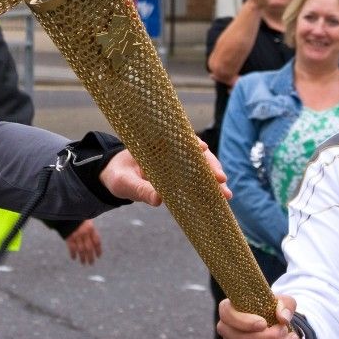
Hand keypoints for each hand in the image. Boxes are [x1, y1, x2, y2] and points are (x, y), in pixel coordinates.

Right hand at [64, 220, 101, 264]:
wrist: (67, 213)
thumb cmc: (79, 217)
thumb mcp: (88, 221)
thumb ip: (91, 231)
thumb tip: (95, 244)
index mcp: (91, 228)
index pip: (97, 242)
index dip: (98, 250)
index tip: (98, 256)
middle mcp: (84, 233)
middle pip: (89, 248)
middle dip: (90, 257)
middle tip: (91, 263)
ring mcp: (76, 236)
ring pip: (81, 250)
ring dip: (82, 258)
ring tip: (83, 263)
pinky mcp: (68, 237)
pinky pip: (71, 248)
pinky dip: (73, 254)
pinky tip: (74, 258)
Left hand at [99, 140, 230, 205]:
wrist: (112, 177)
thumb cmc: (117, 175)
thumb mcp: (124, 183)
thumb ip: (140, 190)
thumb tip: (159, 199)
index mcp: (155, 146)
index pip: (179, 139)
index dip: (192, 143)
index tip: (202, 148)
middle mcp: (170, 152)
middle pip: (196, 154)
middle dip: (211, 166)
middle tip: (221, 181)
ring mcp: (176, 164)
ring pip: (200, 167)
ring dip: (213, 179)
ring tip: (225, 194)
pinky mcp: (178, 176)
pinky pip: (196, 179)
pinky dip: (207, 187)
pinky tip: (219, 197)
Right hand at [217, 295, 297, 338]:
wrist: (275, 324)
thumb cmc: (272, 309)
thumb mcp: (282, 301)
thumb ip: (284, 304)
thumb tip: (282, 317)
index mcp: (229, 309)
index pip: (227, 314)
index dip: (243, 321)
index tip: (263, 323)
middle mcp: (227, 329)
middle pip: (240, 338)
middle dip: (266, 337)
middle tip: (284, 330)